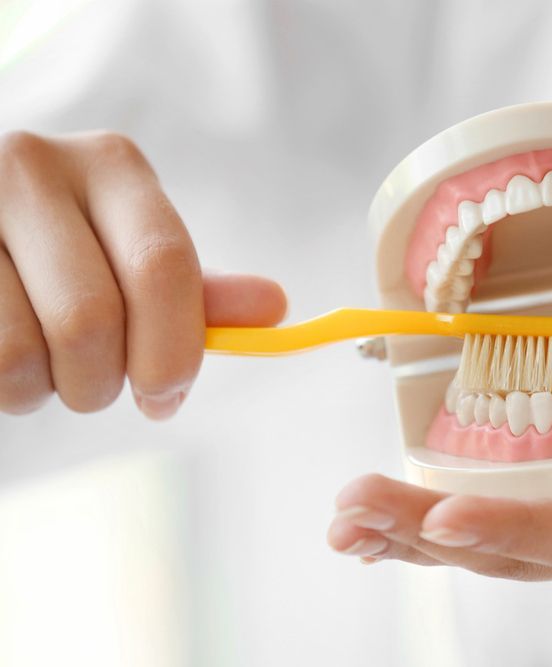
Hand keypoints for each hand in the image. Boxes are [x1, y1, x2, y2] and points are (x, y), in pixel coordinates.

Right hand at [0, 131, 285, 417]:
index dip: (173, 351)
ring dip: (43, 391)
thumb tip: (275, 307)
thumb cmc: (66, 253)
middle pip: (91, 321)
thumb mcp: (131, 255)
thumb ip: (196, 291)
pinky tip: (6, 351)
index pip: (162, 266)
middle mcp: (33, 166)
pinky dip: (2, 388)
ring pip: (21, 354)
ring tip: (42, 364)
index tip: (167, 396)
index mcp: (112, 165)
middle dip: (102, 383)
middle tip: (96, 385)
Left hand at [329, 369, 551, 642]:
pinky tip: (377, 519)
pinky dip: (431, 521)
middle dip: (430, 532)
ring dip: (414, 532)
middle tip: (353, 511)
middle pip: (518, 548)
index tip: (449, 515)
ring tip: (345, 517)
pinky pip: (497, 521)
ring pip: (494, 543)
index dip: (519, 529)